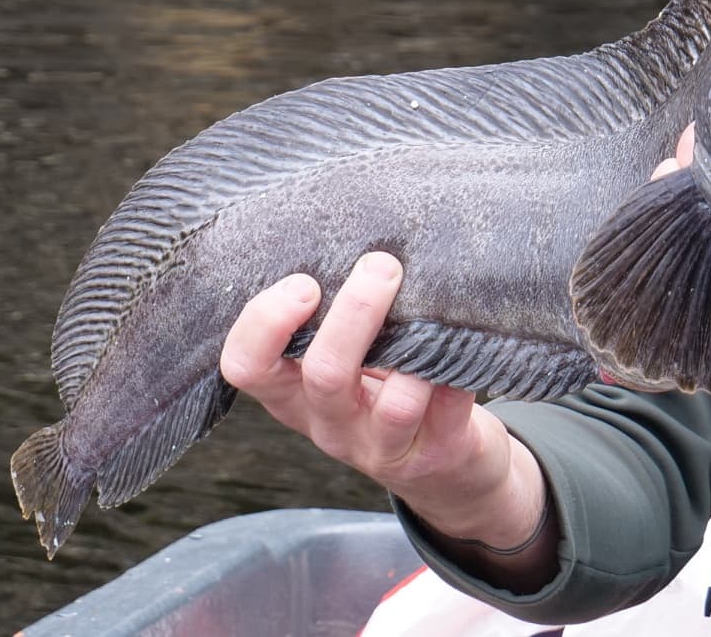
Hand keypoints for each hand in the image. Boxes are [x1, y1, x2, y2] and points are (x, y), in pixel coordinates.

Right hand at [220, 252, 546, 555]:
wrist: (447, 472)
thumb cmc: (388, 393)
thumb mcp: (347, 363)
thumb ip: (332, 319)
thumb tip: (344, 238)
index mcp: (294, 395)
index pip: (246, 367)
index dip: (265, 323)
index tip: (304, 283)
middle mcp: (331, 426)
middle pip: (324, 374)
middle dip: (354, 312)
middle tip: (381, 266)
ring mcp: (384, 446)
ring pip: (392, 405)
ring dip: (412, 344)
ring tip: (426, 300)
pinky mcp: (437, 455)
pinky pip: (448, 411)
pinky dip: (456, 372)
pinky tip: (463, 340)